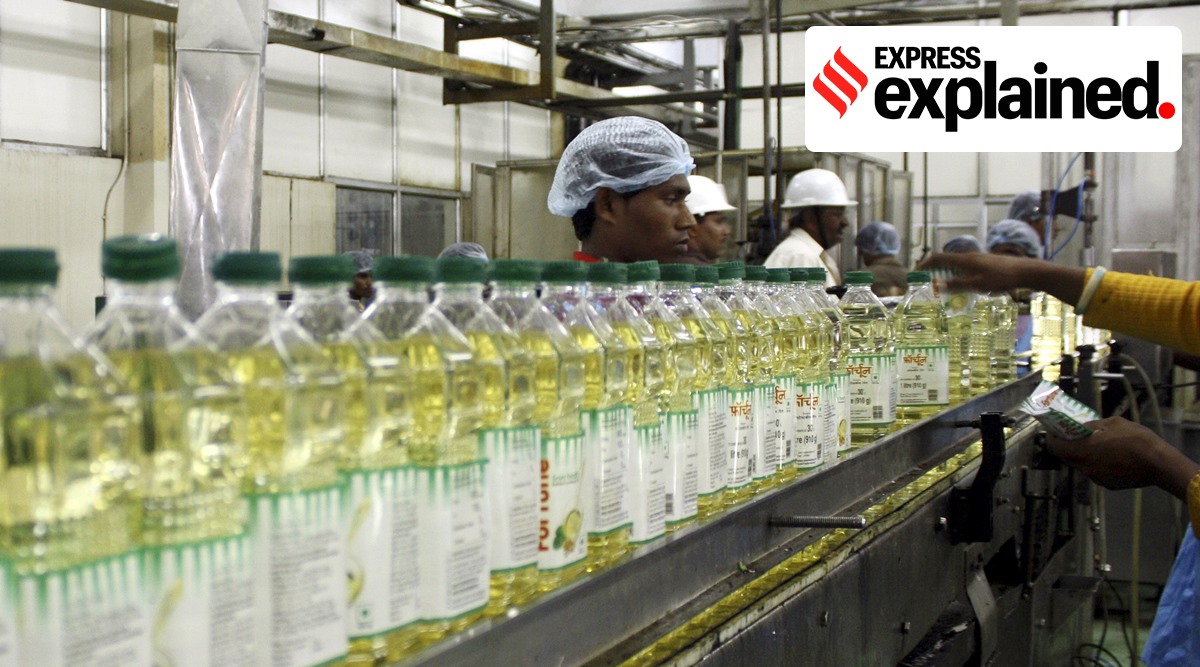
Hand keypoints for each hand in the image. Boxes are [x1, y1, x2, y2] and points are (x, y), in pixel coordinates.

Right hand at [917, 252, 1039, 292]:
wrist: (1025, 271)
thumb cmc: (1002, 278)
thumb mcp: (978, 285)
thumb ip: (958, 284)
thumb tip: (938, 285)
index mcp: (964, 260)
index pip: (938, 258)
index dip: (925, 264)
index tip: (916, 272)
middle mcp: (969, 256)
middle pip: (946, 260)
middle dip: (934, 270)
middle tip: (928, 282)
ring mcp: (978, 258)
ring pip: (956, 264)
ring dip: (947, 273)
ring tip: (944, 286)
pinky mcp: (986, 263)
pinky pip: (965, 267)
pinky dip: (958, 274)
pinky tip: (964, 285)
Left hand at [1046, 416, 1199, 499]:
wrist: (1159, 463)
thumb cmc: (1136, 439)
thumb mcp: (1112, 423)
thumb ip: (1092, 425)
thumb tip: (1082, 426)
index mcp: (1082, 450)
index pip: (1054, 447)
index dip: (1051, 438)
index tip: (1054, 430)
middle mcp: (1085, 467)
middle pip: (1067, 457)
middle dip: (1068, 445)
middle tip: (1075, 435)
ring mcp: (1096, 478)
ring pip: (1082, 465)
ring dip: (1084, 455)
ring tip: (1099, 445)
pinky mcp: (1107, 485)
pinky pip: (1095, 472)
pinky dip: (1097, 464)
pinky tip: (1112, 457)